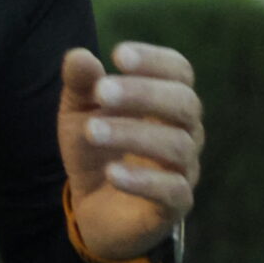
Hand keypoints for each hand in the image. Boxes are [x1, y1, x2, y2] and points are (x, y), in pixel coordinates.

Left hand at [57, 41, 202, 262]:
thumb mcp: (79, 113)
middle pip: (185, 103)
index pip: (179, 72)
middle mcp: (185, 131)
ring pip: (177, 145)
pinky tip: (112, 172)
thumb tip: (78, 56)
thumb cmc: (97, 149)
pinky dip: (143, 180)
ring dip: (132, 133)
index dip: (154, 60)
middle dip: (143, 93)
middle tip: (101, 92)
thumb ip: (80, 85)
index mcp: (167, 102)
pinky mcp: (175, 206)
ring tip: (91, 131)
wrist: (94, 207)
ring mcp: (184, 169)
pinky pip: (172, 191)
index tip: (117, 55)